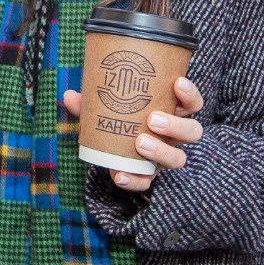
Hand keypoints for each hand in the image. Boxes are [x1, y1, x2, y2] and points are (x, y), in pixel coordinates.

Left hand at [63, 76, 203, 192]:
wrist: (111, 149)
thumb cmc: (117, 119)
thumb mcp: (105, 107)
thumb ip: (90, 102)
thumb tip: (71, 96)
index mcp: (171, 112)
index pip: (192, 103)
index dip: (189, 94)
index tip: (177, 82)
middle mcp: (174, 136)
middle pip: (192, 131)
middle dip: (176, 125)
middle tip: (153, 119)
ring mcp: (164, 157)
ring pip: (178, 158)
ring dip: (161, 151)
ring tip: (140, 142)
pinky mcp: (149, 176)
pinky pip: (147, 182)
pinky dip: (134, 180)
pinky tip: (119, 175)